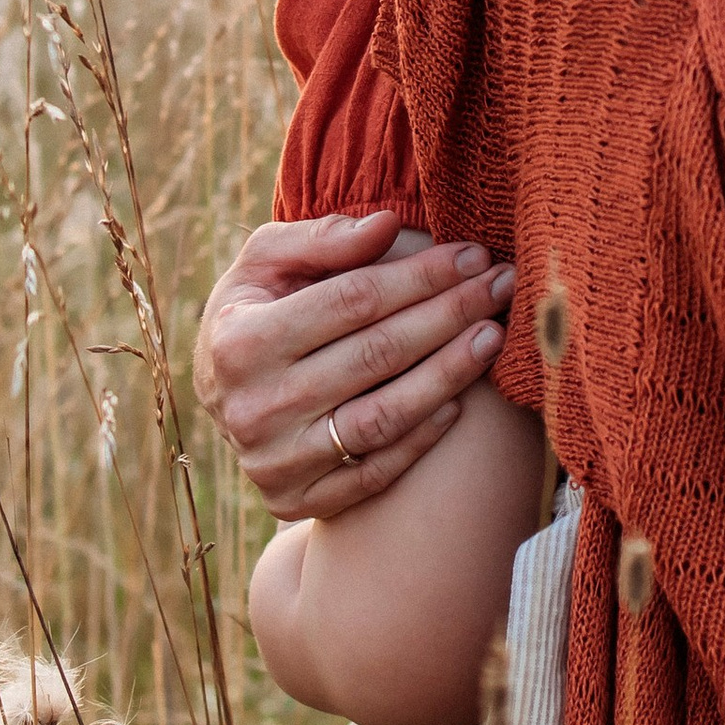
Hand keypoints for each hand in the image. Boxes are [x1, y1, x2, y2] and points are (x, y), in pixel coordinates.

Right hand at [192, 209, 517, 517]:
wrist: (222, 400)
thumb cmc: (254, 313)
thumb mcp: (264, 264)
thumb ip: (319, 239)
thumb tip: (386, 224)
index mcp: (239, 342)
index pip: (350, 301)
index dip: (419, 275)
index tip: (471, 255)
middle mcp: (253, 408)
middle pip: (376, 355)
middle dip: (449, 314)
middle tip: (501, 286)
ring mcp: (275, 462)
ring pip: (384, 417)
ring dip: (449, 374)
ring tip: (493, 336)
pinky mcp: (295, 500)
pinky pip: (377, 470)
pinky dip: (424, 435)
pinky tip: (460, 397)